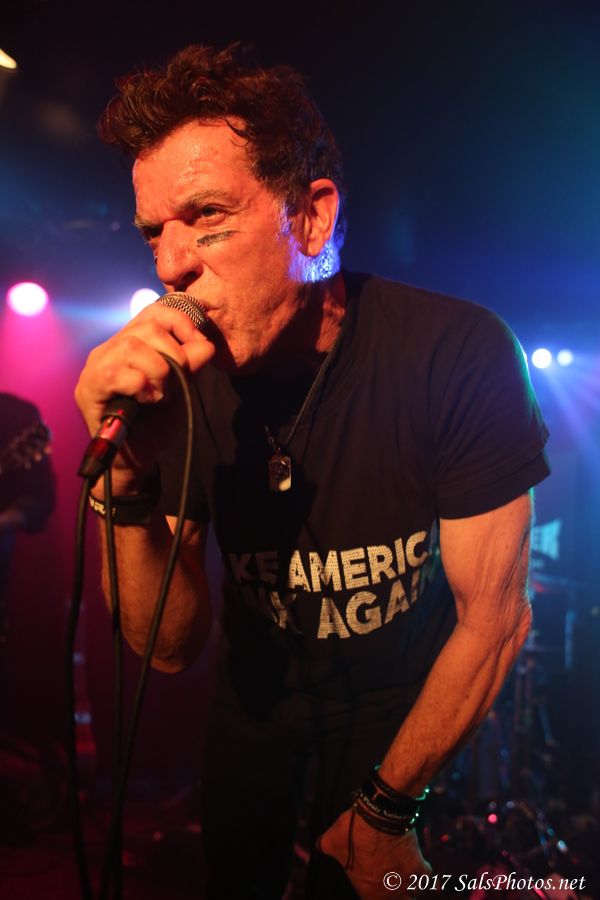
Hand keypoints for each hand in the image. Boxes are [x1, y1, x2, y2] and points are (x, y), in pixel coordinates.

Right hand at [75, 302, 214, 491]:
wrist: (140, 459)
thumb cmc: (157, 421)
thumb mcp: (182, 388)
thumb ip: (192, 364)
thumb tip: (206, 344)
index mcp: (132, 342)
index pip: (156, 311)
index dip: (182, 323)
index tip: (200, 348)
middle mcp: (111, 348)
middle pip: (147, 326)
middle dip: (174, 354)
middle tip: (177, 381)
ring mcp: (96, 367)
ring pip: (131, 346)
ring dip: (158, 371)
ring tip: (161, 395)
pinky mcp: (88, 389)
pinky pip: (116, 373)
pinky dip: (141, 386)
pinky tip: (147, 401)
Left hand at [317, 809, 431, 898]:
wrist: (380, 816)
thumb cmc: (353, 831)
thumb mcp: (331, 840)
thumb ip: (324, 846)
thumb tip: (317, 845)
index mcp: (367, 892)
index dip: (373, 895)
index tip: (374, 887)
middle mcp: (387, 893)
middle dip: (393, 895)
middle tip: (391, 884)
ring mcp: (405, 883)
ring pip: (412, 896)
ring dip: (409, 891)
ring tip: (407, 882)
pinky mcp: (419, 869)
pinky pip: (428, 880)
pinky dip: (427, 876)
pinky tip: (426, 873)